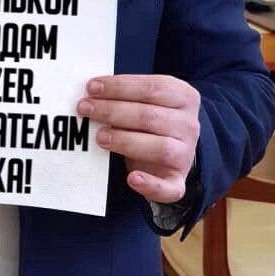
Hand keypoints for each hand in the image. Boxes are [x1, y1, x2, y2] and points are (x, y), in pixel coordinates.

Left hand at [76, 74, 200, 204]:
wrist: (170, 152)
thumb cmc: (149, 120)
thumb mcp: (145, 100)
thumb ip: (125, 95)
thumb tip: (92, 92)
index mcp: (183, 97)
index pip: (152, 88)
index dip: (120, 87)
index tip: (91, 87)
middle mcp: (188, 125)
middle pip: (150, 116)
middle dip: (113, 111)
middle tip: (86, 109)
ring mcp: (185, 155)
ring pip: (160, 148)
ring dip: (126, 141)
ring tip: (100, 137)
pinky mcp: (178, 181)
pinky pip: (170, 188)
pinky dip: (151, 185)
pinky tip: (132, 179)